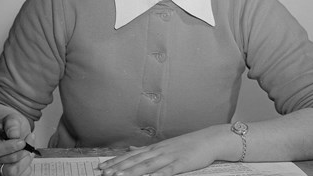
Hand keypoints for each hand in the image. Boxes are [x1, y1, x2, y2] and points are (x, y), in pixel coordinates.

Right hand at [0, 113, 36, 175]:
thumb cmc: (11, 126)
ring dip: (25, 160)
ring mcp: (0, 166)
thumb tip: (14, 134)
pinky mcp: (10, 172)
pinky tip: (27, 156)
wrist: (16, 131)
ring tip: (29, 149)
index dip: (9, 148)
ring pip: (12, 172)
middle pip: (4, 165)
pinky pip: (20, 175)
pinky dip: (28, 166)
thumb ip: (12, 124)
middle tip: (29, 141)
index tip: (22, 142)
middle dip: (22, 153)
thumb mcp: (12, 118)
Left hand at [99, 126, 225, 175]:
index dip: (116, 162)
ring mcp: (170, 156)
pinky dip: (157, 175)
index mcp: (155, 148)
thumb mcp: (165, 145)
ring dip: (132, 171)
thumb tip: (131, 148)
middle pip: (135, 160)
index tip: (103, 167)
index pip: (131, 155)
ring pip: (147, 165)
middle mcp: (159, 151)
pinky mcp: (182, 163)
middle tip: (105, 173)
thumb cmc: (188, 144)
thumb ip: (147, 149)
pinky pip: (168, 171)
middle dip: (119, 168)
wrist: (209, 139)